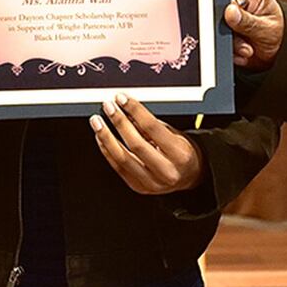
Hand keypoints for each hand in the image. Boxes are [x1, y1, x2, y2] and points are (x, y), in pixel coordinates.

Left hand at [90, 92, 205, 194]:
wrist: (189, 177)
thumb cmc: (182, 153)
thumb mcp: (174, 134)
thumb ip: (150, 125)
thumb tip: (126, 111)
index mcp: (179, 154)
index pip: (152, 127)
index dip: (135, 110)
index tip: (122, 99)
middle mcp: (166, 171)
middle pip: (136, 143)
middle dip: (118, 122)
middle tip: (108, 107)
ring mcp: (151, 182)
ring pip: (123, 157)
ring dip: (106, 136)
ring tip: (97, 122)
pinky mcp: (139, 187)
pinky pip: (118, 167)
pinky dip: (107, 150)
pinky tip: (101, 138)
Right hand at [223, 0, 283, 69]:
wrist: (282, 50)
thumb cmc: (280, 33)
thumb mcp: (267, 28)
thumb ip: (248, 21)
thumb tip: (229, 11)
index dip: (228, 14)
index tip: (235, 28)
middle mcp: (240, 4)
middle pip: (222, 17)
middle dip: (233, 35)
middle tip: (246, 45)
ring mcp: (233, 19)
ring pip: (221, 32)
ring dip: (234, 46)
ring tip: (248, 50)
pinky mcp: (229, 32)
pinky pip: (223, 43)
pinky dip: (233, 52)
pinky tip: (243, 52)